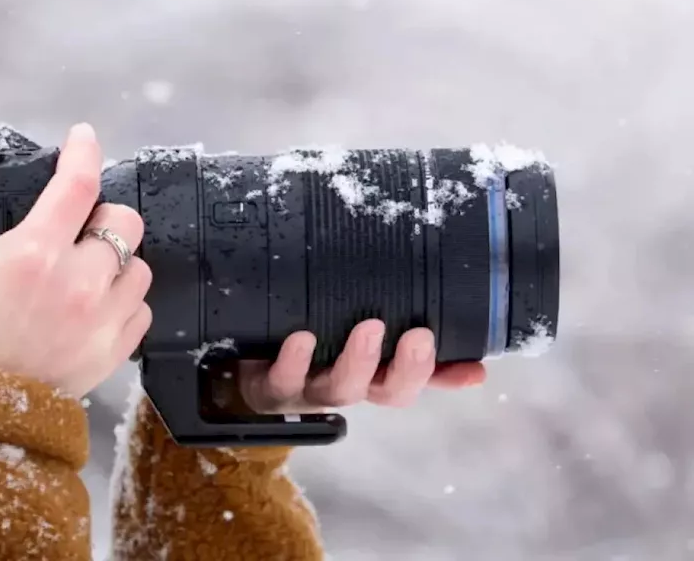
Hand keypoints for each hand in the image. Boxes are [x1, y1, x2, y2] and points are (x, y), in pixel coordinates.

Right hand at [0, 123, 152, 397]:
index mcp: (33, 252)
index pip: (79, 182)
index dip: (85, 150)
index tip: (82, 138)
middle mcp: (78, 282)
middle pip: (123, 221)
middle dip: (101, 213)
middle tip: (76, 222)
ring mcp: (100, 322)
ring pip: (138, 267)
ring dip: (116, 258)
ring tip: (84, 266)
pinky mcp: (109, 356)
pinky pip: (139, 312)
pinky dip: (123, 301)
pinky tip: (93, 303)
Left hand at [239, 319, 486, 411]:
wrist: (235, 368)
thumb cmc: (300, 345)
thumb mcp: (341, 334)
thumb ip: (383, 326)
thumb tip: (437, 317)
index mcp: (367, 374)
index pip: (415, 380)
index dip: (443, 377)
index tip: (474, 369)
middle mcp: (343, 386)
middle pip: (385, 392)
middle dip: (407, 367)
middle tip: (418, 335)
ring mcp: (307, 389)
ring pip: (339, 389)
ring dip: (358, 361)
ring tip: (369, 328)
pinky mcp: (269, 386)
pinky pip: (282, 380)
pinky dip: (294, 361)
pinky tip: (302, 338)